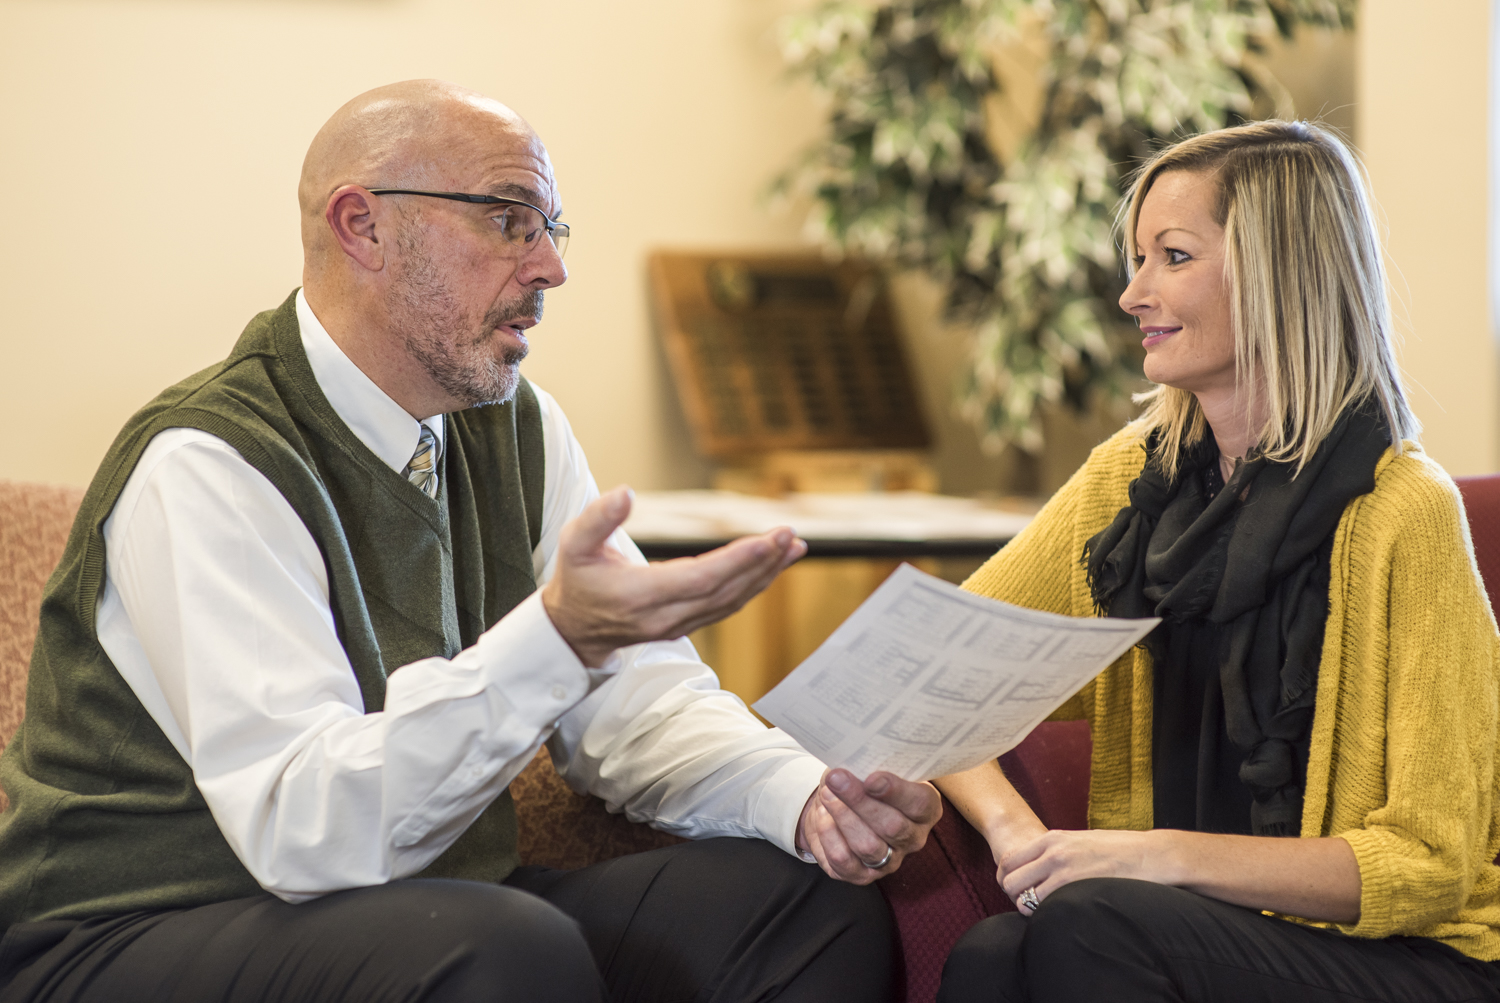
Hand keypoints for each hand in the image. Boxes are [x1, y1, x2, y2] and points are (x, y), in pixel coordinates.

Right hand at [541, 486, 805, 666]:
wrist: (572, 630)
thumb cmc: (575, 580)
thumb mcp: (574, 544)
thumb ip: (599, 518)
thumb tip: (626, 492)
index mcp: (638, 596)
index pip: (699, 580)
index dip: (737, 561)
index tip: (768, 539)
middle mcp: (663, 617)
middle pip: (724, 591)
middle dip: (761, 563)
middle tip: (789, 535)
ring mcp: (677, 625)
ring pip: (731, 601)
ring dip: (765, 575)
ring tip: (793, 547)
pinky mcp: (686, 625)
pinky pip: (727, 606)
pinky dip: (754, 585)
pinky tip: (772, 565)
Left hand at [796, 769, 941, 884]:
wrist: (840, 802)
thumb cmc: (862, 780)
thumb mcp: (872, 766)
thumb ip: (872, 765)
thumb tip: (856, 760)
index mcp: (925, 809)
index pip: (920, 804)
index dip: (896, 792)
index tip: (871, 778)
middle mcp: (912, 838)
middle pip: (892, 827)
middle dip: (860, 801)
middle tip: (837, 779)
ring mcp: (889, 861)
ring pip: (868, 846)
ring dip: (843, 817)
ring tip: (827, 794)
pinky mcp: (862, 875)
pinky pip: (844, 860)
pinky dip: (829, 835)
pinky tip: (823, 814)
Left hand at [999, 829, 1166, 914]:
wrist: (1150, 855)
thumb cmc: (1118, 851)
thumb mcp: (1080, 842)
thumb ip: (1055, 852)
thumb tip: (1037, 870)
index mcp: (1051, 838)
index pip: (1008, 860)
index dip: (1007, 879)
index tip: (1018, 891)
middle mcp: (1052, 852)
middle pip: (1009, 880)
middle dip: (1013, 895)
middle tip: (1027, 905)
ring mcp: (1063, 870)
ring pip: (1024, 897)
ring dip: (1029, 909)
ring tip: (1045, 912)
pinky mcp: (1077, 887)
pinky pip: (1045, 907)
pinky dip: (1045, 915)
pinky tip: (1059, 915)